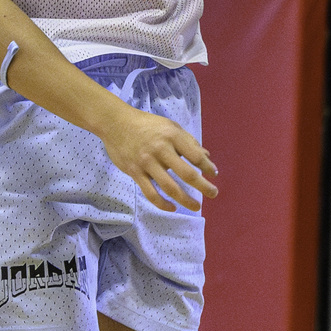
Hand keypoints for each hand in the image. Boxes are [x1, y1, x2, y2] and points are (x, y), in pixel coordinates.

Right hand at [100, 103, 216, 211]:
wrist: (116, 123)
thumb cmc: (147, 124)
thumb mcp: (170, 126)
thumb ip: (188, 141)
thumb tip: (206, 157)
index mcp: (172, 136)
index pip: (195, 156)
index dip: (208, 167)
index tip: (214, 174)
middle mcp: (161, 150)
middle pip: (187, 174)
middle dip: (203, 187)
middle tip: (214, 193)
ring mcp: (147, 163)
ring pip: (170, 187)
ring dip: (186, 200)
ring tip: (196, 206)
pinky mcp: (135, 172)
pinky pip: (151, 193)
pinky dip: (163, 204)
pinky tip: (172, 207)